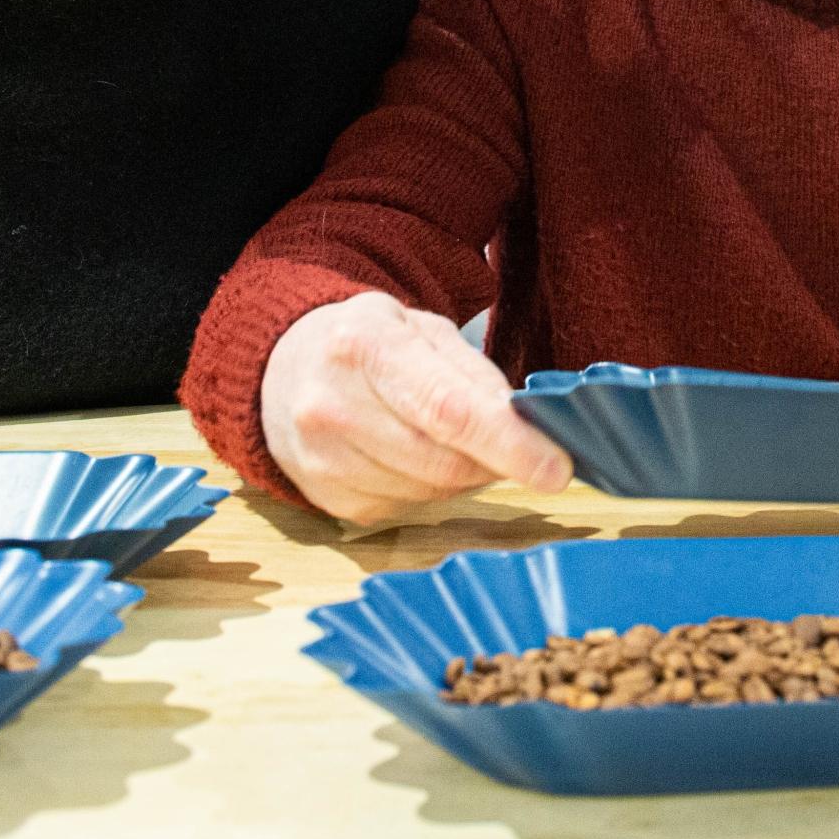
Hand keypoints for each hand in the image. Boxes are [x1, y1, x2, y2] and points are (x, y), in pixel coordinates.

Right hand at [258, 292, 572, 522]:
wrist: (281, 368)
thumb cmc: (367, 344)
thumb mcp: (421, 330)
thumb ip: (476, 376)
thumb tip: (528, 427)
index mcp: (365, 345)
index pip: (448, 410)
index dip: (509, 445)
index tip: (556, 469)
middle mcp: (332, 404)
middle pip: (444, 461)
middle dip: (493, 459)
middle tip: (506, 440)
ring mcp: (321, 458)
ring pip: (430, 491)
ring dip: (461, 475)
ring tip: (444, 436)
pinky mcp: (325, 498)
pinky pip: (405, 508)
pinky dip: (427, 488)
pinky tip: (411, 454)